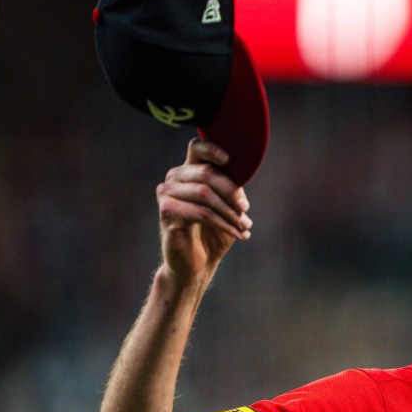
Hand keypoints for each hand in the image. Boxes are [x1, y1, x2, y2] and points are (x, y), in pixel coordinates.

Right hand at [156, 139, 252, 287]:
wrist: (196, 263)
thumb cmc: (213, 232)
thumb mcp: (227, 206)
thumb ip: (231, 187)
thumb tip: (242, 173)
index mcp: (188, 172)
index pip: (197, 148)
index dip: (212, 149)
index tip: (228, 159)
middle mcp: (173, 179)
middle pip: (206, 173)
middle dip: (231, 192)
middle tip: (246, 209)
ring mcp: (166, 195)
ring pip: (205, 193)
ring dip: (230, 211)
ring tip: (245, 226)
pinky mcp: (166, 213)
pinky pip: (202, 213)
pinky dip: (224, 224)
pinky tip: (238, 234)